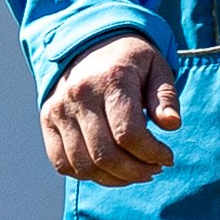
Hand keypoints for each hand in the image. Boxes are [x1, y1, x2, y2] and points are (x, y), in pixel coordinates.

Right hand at [40, 35, 179, 186]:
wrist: (88, 40)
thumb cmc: (129, 59)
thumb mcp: (157, 67)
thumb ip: (165, 97)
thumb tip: (172, 125)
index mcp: (111, 80)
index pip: (129, 134)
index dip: (152, 154)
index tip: (167, 157)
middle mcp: (80, 95)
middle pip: (105, 154)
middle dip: (135, 171)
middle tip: (153, 169)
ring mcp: (59, 109)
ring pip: (83, 164)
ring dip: (113, 179)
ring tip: (134, 173)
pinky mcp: (47, 120)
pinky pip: (62, 162)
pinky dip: (86, 175)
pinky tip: (108, 170)